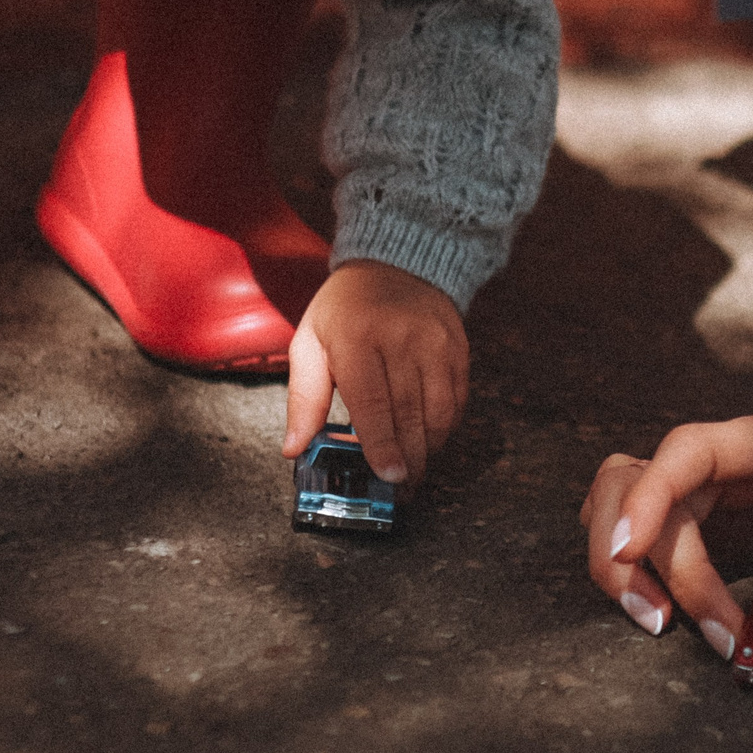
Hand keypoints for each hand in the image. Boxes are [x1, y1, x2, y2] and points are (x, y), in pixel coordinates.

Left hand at [281, 259, 467, 481]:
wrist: (396, 264)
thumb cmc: (345, 309)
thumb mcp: (309, 342)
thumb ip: (304, 398)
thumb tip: (294, 448)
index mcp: (357, 337)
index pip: (372, 402)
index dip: (381, 444)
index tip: (387, 476)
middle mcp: (402, 338)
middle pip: (409, 413)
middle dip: (407, 458)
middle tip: (400, 488)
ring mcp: (436, 342)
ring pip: (439, 411)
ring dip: (428, 448)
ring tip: (414, 470)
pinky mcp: (458, 348)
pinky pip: (457, 399)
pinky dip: (445, 427)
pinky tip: (429, 439)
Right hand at [582, 361, 752, 683]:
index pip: (689, 452)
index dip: (647, 498)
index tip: (628, 552)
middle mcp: (742, 449)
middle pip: (638, 480)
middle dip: (630, 552)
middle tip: (661, 625)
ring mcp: (729, 472)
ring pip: (632, 492)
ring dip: (628, 556)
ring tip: (662, 623)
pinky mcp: (728, 499)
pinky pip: (662, 518)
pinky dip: (651, 560)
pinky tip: (682, 610)